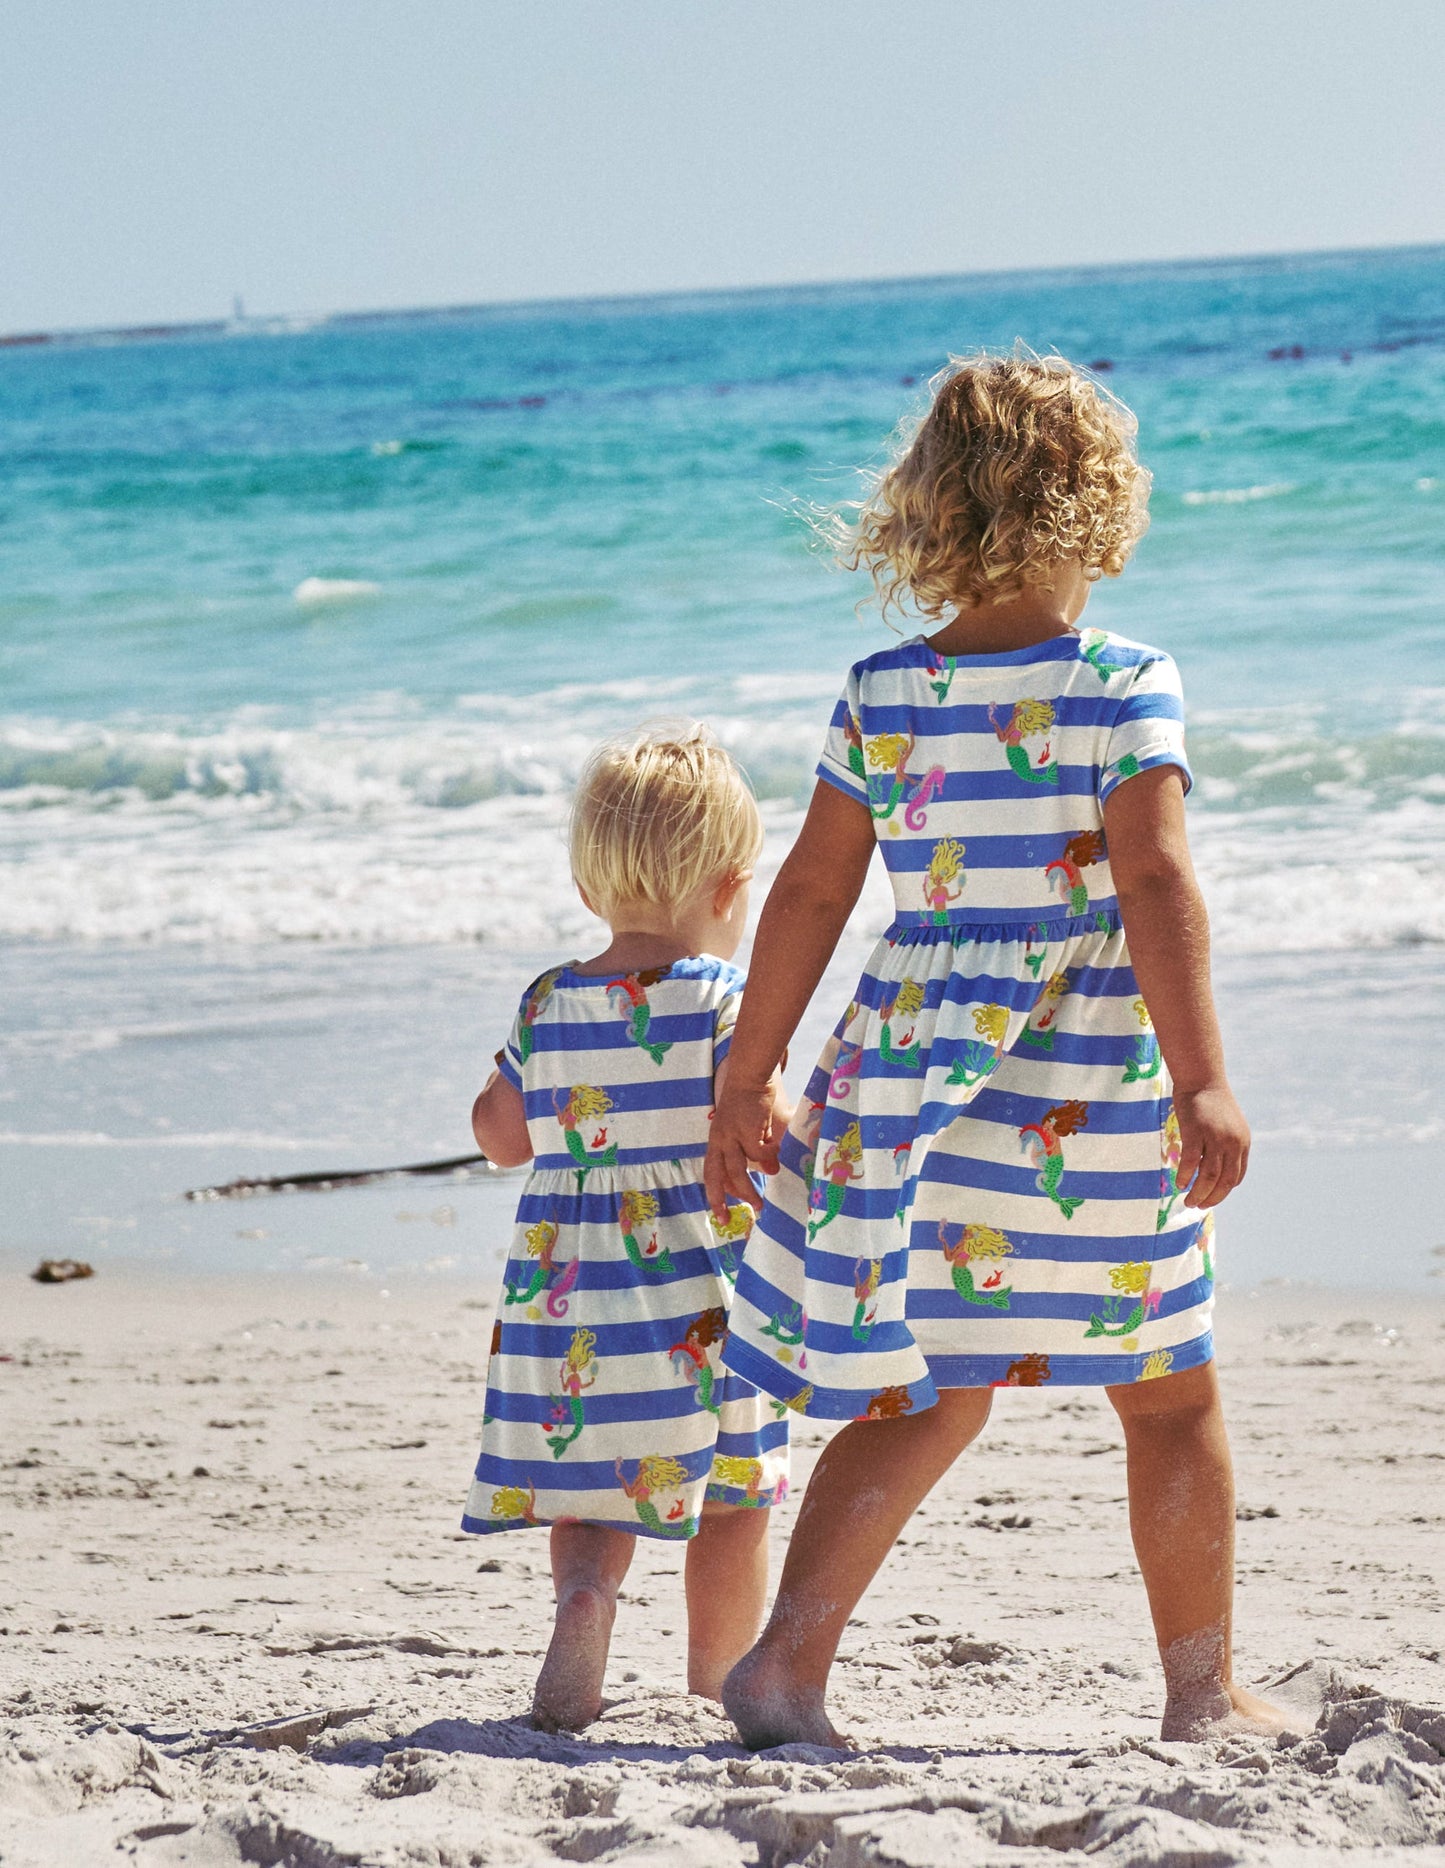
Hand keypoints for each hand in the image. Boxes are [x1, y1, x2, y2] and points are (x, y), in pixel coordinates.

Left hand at [706, 1077, 785, 1219]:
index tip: (724, 1211)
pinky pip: (759, 1155)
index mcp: (717, 1141)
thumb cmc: (751, 1102)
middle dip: (717, 1200)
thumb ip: (759, 1152)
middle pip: (714, 1176)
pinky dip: (769, 1158)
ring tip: (759, 1204)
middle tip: (724, 1220)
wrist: (750, 1076)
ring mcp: (731, 1136)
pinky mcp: (746, 1130)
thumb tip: (773, 1171)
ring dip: (747, 1191)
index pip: (712, 1172)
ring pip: (736, 1172)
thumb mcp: (752, 1130)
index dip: (718, 1192)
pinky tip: (776, 1152)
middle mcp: (719, 1141)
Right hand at [1173, 1084, 1249, 1209]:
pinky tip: (1178, 1183)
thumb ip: (1224, 1145)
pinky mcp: (1196, 1131)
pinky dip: (1185, 1176)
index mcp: (1242, 1142)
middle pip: (1224, 1181)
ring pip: (1209, 1176)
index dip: (1223, 1191)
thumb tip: (1213, 1169)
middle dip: (1211, 1197)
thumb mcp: (1226, 1126)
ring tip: (1187, 1201)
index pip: (1236, 1177)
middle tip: (1197, 1206)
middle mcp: (1233, 1142)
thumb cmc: (1209, 1102)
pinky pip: (1191, 1162)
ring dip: (1198, 1192)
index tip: (1209, 1198)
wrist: (1201, 1077)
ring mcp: (1215, 1137)